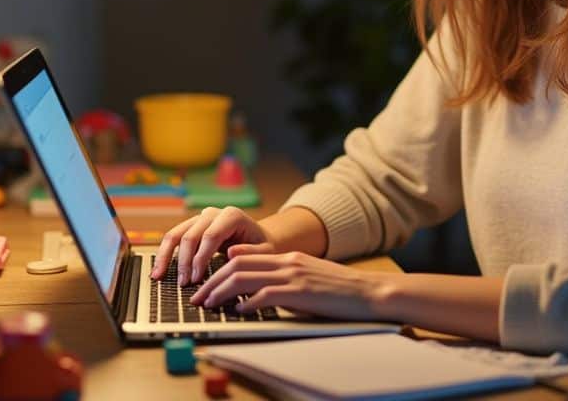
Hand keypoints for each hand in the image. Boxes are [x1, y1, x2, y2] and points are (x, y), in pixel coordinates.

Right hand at [152, 206, 276, 284]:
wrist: (258, 239)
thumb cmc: (262, 247)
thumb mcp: (265, 252)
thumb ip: (253, 253)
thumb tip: (233, 252)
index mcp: (232, 216)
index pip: (210, 235)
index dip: (201, 258)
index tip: (196, 279)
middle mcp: (213, 213)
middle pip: (191, 235)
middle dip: (185, 261)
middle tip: (183, 284)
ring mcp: (200, 218)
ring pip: (176, 234)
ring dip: (166, 257)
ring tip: (159, 277)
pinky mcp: (191, 227)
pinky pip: (173, 238)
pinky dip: (164, 254)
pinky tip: (158, 271)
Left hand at [188, 251, 395, 321]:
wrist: (368, 292)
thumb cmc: (339, 289)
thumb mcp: (306, 274)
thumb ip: (281, 272)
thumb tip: (253, 278)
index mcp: (288, 256)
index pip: (243, 257)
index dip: (219, 270)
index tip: (205, 284)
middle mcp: (287, 261)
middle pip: (237, 266)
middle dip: (213, 282)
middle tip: (199, 298)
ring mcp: (293, 276)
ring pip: (244, 278)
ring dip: (221, 292)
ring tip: (209, 304)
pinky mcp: (300, 293)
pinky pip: (265, 295)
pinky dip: (247, 303)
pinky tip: (239, 312)